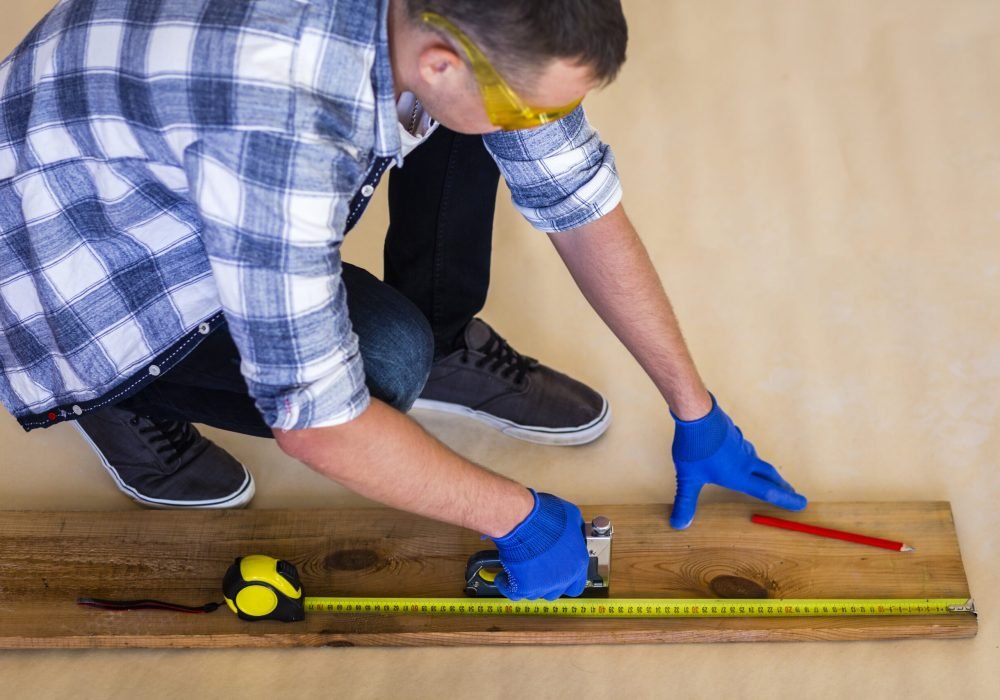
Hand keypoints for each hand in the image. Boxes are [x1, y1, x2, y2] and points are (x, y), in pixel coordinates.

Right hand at [490, 490, 588, 600]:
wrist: (523, 520)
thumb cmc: (546, 515)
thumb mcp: (572, 516)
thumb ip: (576, 532)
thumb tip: (574, 534)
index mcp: (577, 564)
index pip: (576, 586)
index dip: (566, 581)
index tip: (557, 574)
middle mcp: (562, 579)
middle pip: (554, 592)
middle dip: (546, 583)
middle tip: (536, 569)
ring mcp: (542, 586)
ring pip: (534, 593)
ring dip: (528, 584)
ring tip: (520, 569)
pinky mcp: (522, 587)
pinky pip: (513, 593)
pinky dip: (507, 585)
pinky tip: (504, 576)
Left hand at [669, 395, 806, 528]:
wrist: (696, 413)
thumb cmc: (694, 448)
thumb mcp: (688, 478)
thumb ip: (685, 501)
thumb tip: (679, 524)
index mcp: (739, 475)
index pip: (767, 491)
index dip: (785, 499)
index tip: (802, 503)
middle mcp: (744, 461)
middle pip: (768, 474)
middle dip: (781, 485)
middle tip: (791, 492)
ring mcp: (740, 445)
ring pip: (757, 460)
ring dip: (766, 470)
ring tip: (767, 476)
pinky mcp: (733, 433)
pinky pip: (745, 448)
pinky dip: (749, 456)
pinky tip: (741, 454)